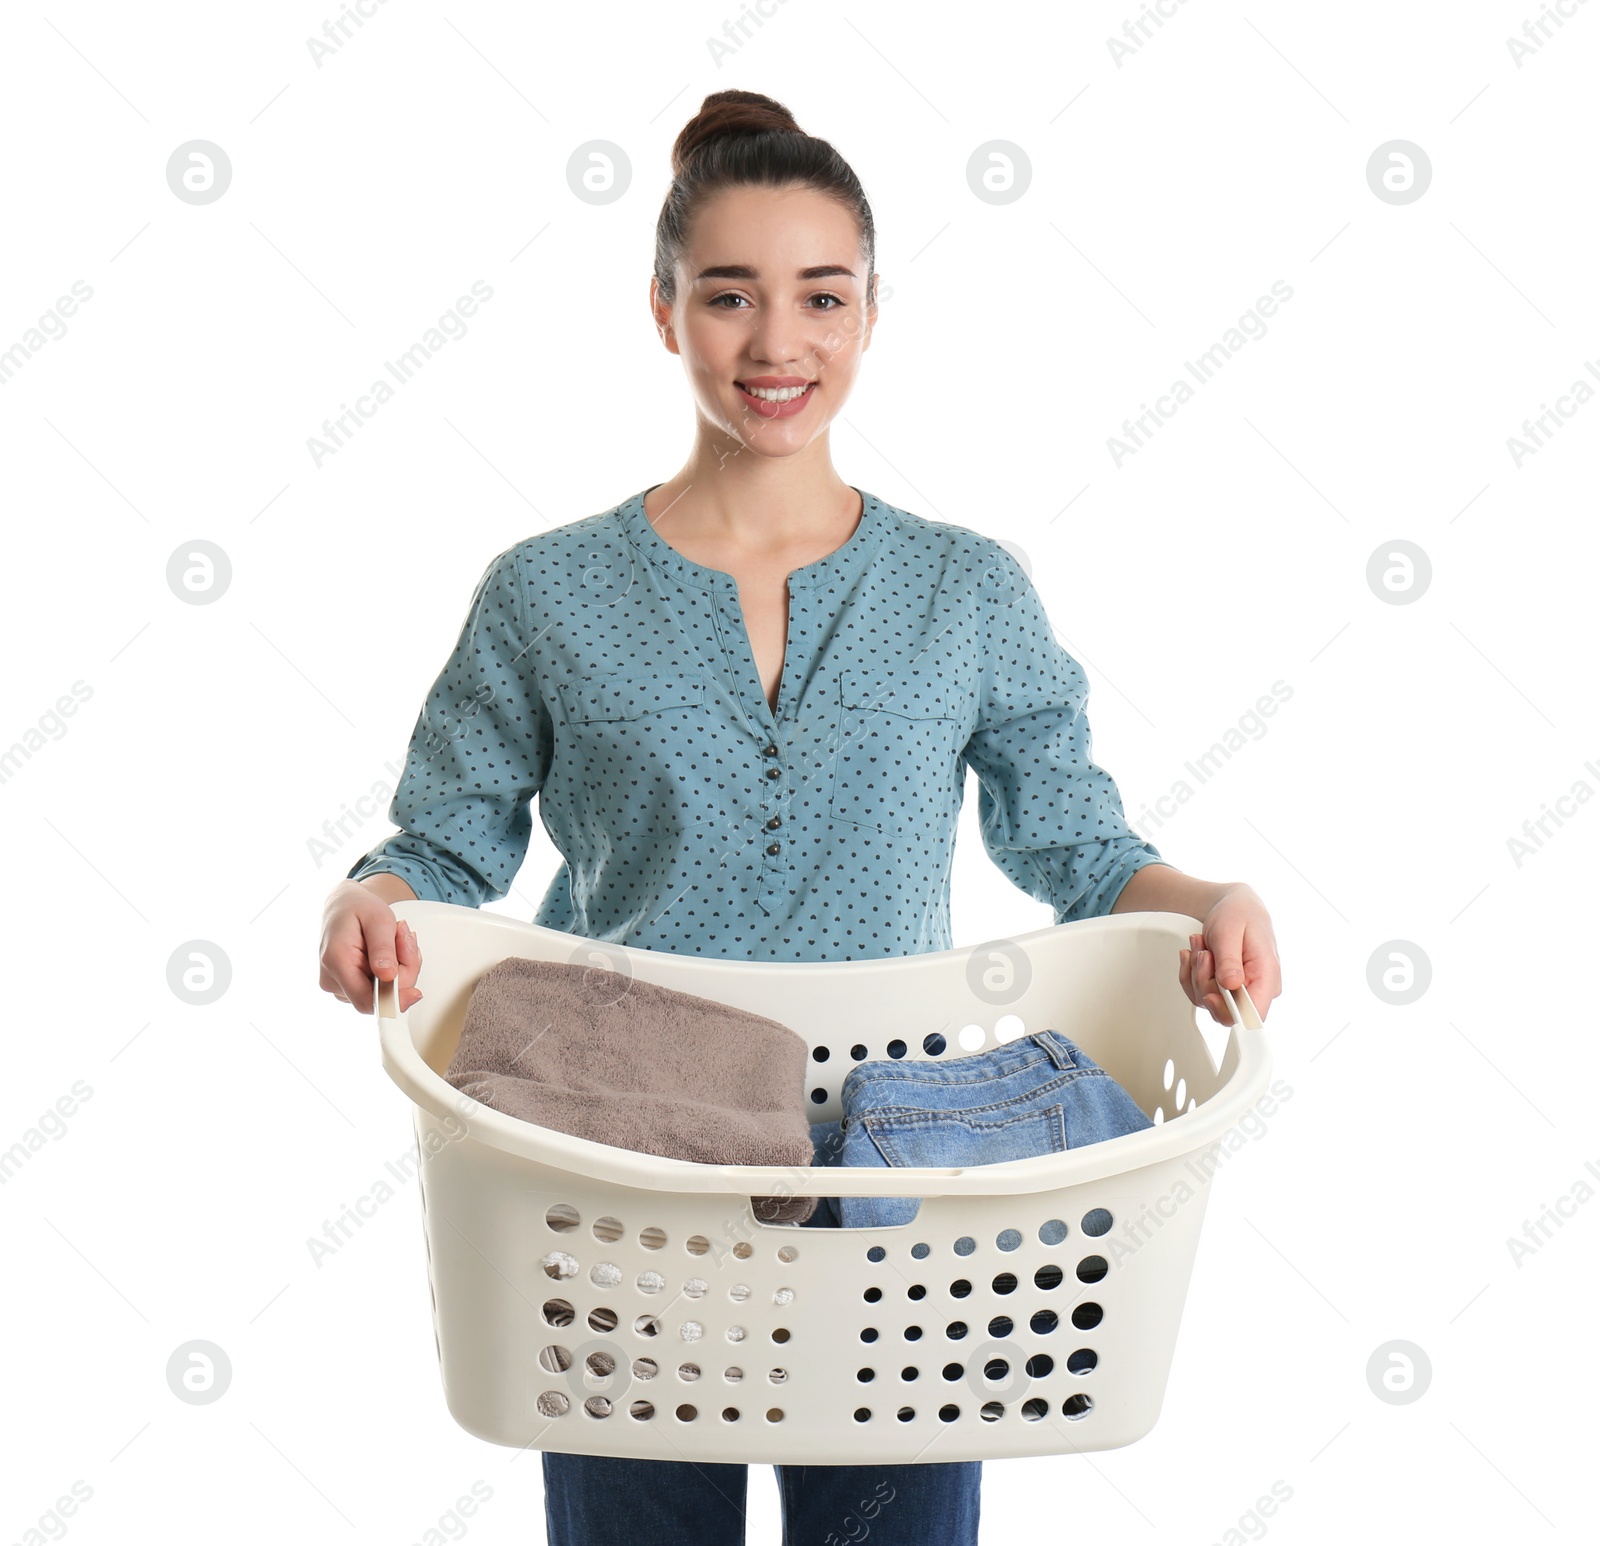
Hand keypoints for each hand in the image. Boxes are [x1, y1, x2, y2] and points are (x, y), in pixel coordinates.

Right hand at [318, 879, 423, 1014]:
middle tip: (404, 940)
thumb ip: (383, 948)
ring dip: (401, 967)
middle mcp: (333, 979)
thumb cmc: (358, 908)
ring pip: (385, 992)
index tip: (416, 993)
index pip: (366, 1000)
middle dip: (403, 969)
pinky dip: (395, 970)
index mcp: (336, 961)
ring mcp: (340, 985)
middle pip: (381, 996)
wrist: (344, 905)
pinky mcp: (350, 986)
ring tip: (395, 940)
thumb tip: (388, 976)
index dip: (394, 1000)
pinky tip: (390, 951)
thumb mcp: (378, 918)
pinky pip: (382, 988)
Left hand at [1178, 883, 1279, 1024]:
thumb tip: (1231, 986)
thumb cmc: (1238, 914)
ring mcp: (1239, 990)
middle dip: (1204, 981)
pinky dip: (1191, 973)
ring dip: (1196, 972)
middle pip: (1224, 1010)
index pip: (1253, 1014)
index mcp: (1267, 976)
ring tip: (1201, 947)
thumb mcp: (1229, 932)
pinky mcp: (1224, 989)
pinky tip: (1195, 954)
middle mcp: (1256, 988)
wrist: (1233, 906)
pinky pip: (1198, 993)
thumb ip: (1229, 960)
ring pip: (1206, 1001)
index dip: (1228, 1010)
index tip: (1210, 994)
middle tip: (1203, 954)